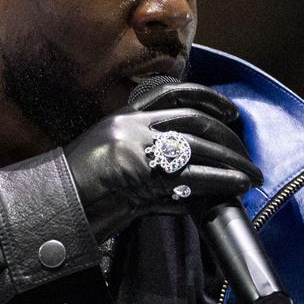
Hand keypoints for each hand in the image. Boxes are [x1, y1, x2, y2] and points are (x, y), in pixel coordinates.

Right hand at [62, 79, 260, 241]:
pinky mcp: (145, 177)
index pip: (172, 93)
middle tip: (246, 154)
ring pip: (199, 147)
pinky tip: (237, 186)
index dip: (207, 98)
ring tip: (251, 175)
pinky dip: (222, 181)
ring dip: (233, 162)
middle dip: (228, 137)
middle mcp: (132, 127)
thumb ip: (143, 160)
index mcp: (122, 118)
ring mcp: (138, 150)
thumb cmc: (75, 193)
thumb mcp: (106, 162)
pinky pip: (195, 176)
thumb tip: (185, 179)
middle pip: (194, 120)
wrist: (51, 210)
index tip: (230, 110)